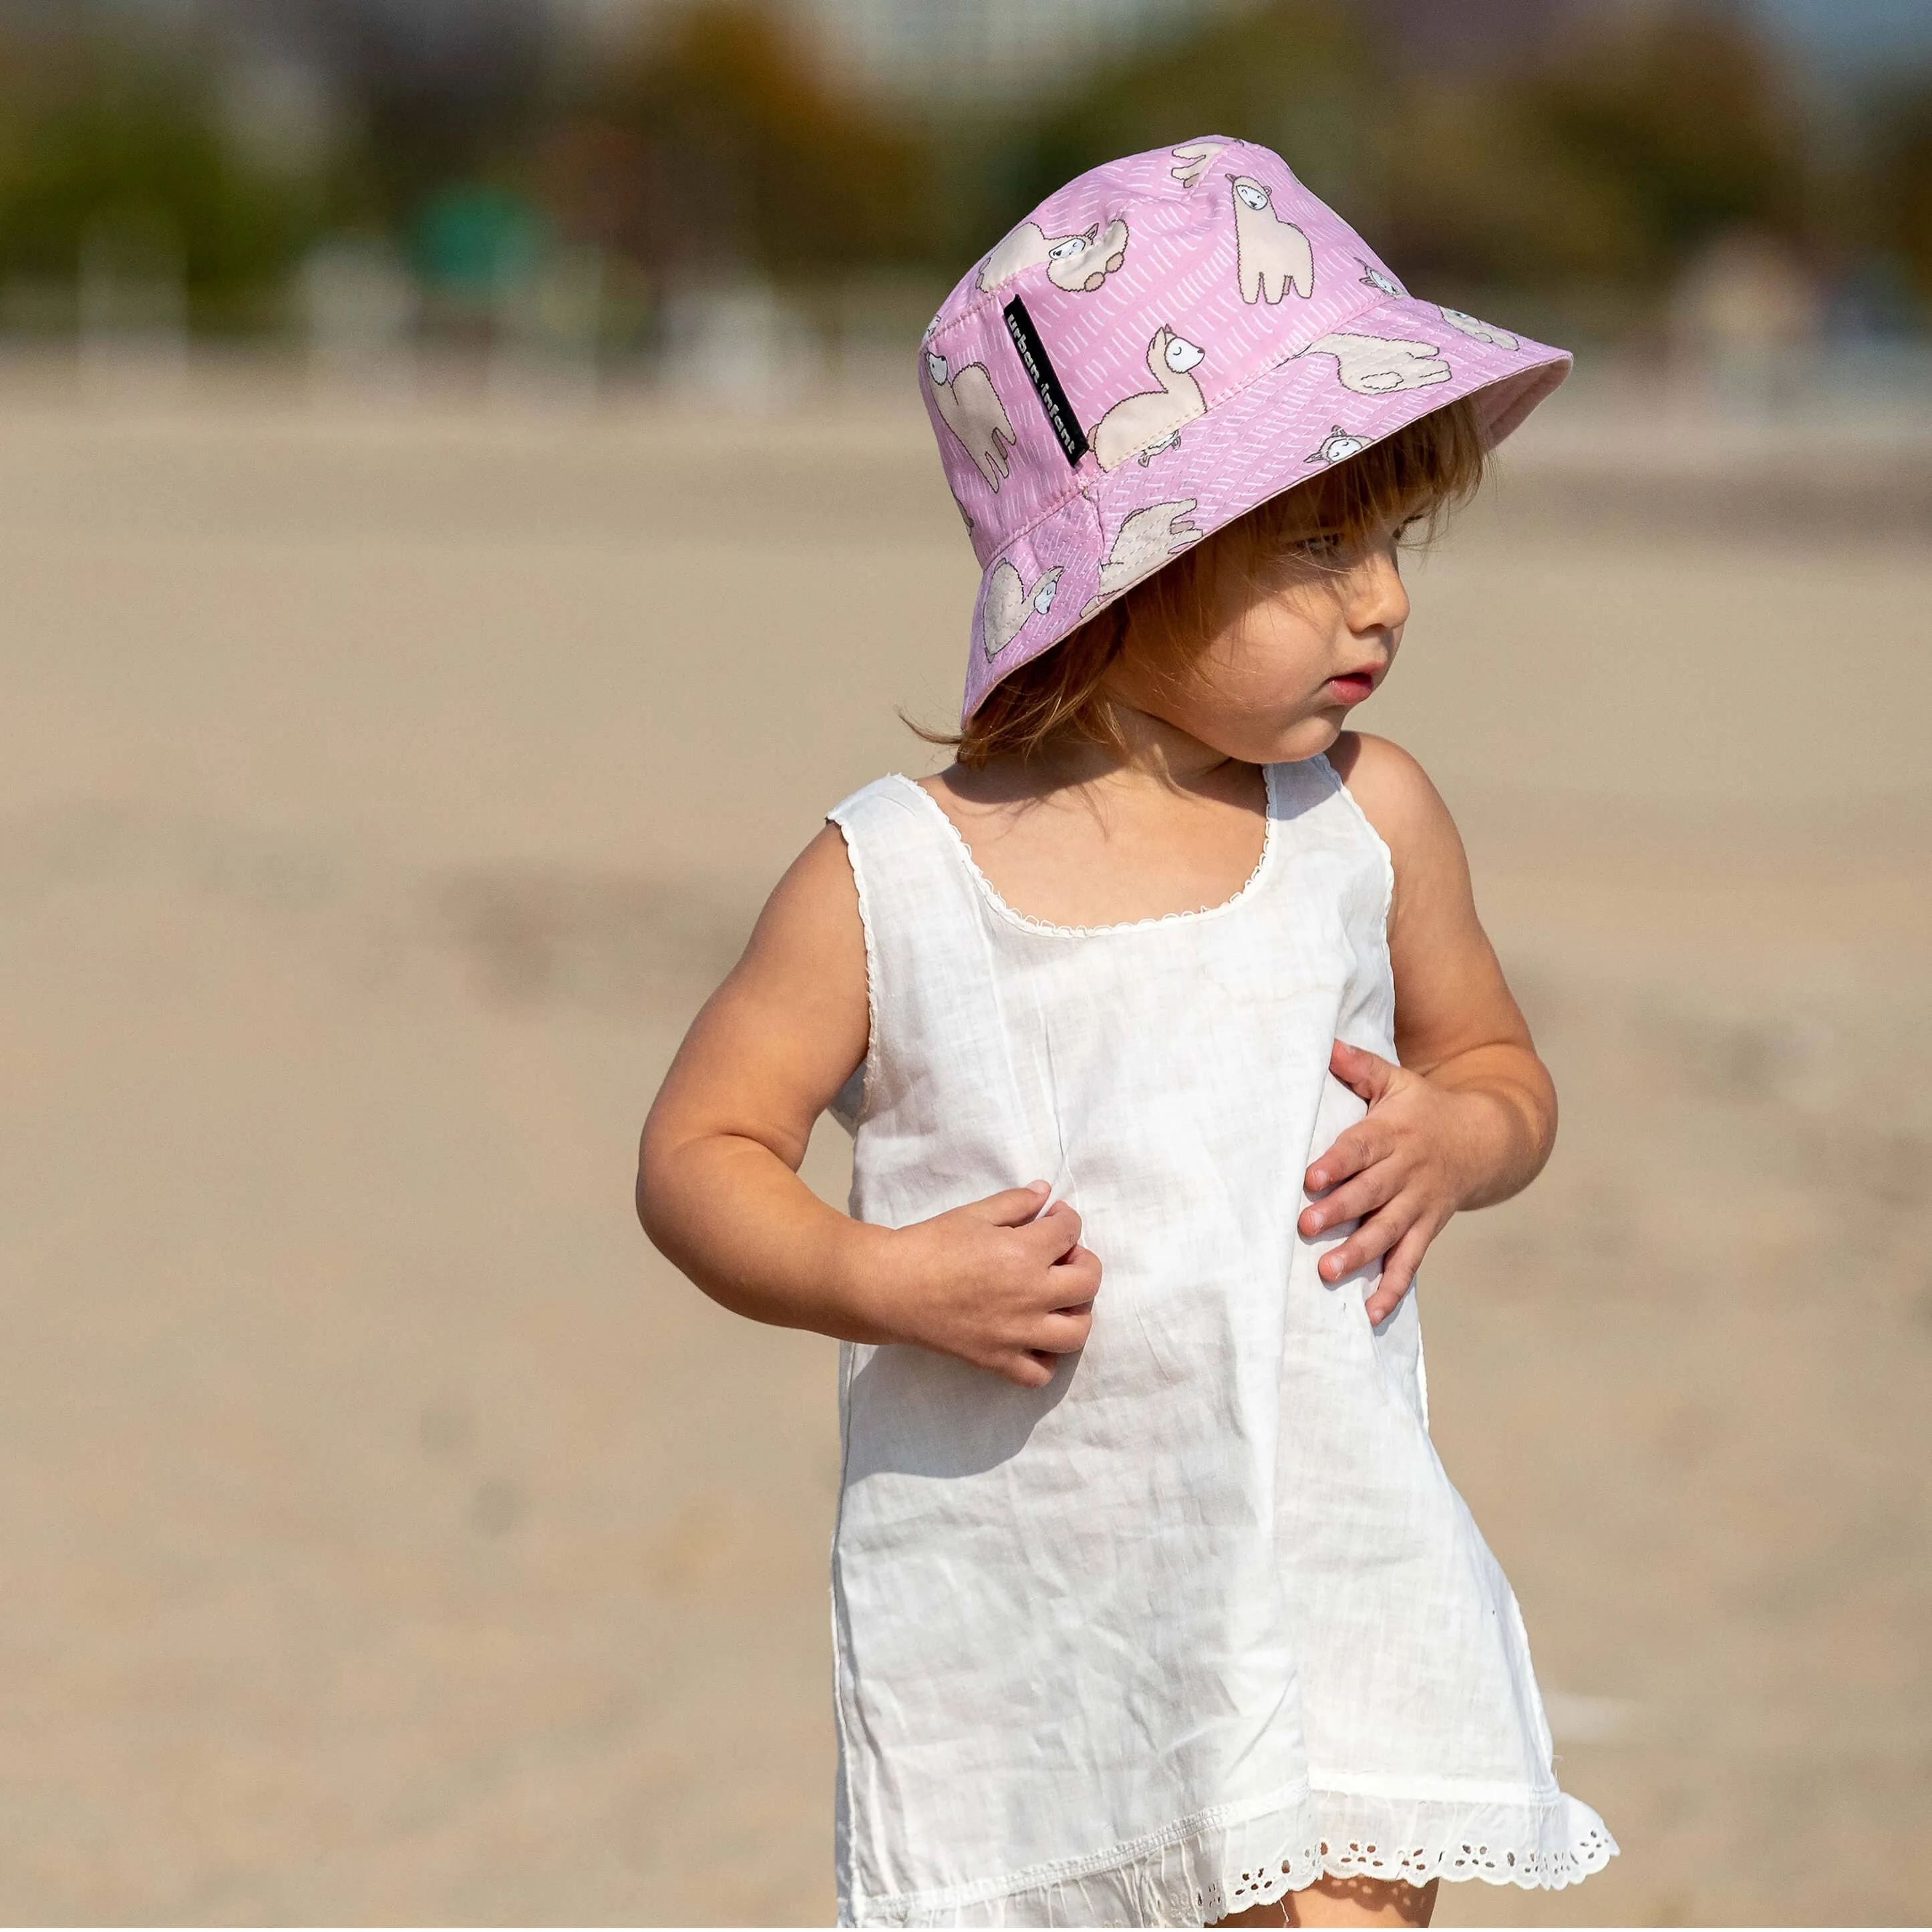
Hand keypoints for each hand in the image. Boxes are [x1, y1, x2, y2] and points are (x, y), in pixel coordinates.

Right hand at [869, 1182, 1100, 1388]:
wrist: (890, 1287)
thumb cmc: (929, 1244)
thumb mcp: (974, 1213)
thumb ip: (1015, 1203)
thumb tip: (1045, 1192)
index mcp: (1024, 1252)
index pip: (1070, 1231)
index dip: (1066, 1219)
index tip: (1054, 1218)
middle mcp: (1030, 1295)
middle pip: (1088, 1283)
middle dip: (1085, 1263)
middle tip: (1065, 1257)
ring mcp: (1017, 1333)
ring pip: (1076, 1333)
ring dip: (1077, 1313)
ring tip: (1058, 1301)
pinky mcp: (998, 1360)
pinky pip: (1039, 1374)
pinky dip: (1045, 1360)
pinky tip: (1034, 1340)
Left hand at [1299, 1040, 1483, 1324]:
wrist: (1484, 1139)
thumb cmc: (1424, 1108)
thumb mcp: (1397, 1080)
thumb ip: (1360, 1067)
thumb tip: (1327, 1044)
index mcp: (1394, 1133)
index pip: (1362, 1148)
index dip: (1338, 1162)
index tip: (1311, 1177)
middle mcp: (1407, 1172)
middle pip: (1371, 1193)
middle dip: (1340, 1211)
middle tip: (1306, 1226)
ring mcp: (1419, 1204)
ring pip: (1388, 1232)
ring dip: (1359, 1254)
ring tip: (1328, 1272)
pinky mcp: (1428, 1228)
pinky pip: (1410, 1262)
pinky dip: (1392, 1288)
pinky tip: (1370, 1313)